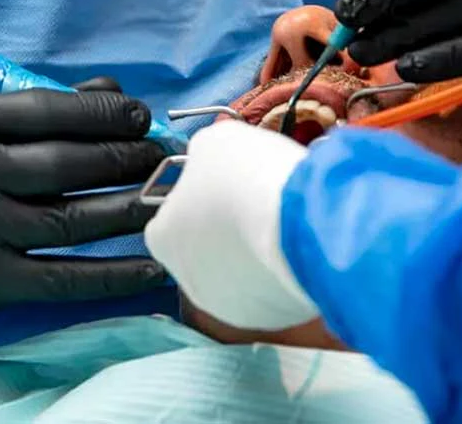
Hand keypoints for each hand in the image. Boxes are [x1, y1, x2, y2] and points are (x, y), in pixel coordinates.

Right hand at [0, 81, 167, 338]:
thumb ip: (31, 111)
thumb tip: (113, 93)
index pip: (44, 110)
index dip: (101, 112)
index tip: (141, 114)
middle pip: (62, 163)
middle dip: (123, 157)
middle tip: (163, 155)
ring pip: (68, 219)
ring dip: (127, 209)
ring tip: (166, 197)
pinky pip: (59, 278)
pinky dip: (111, 274)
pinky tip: (150, 266)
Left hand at [145, 122, 318, 330]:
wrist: (298, 223)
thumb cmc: (247, 177)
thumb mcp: (216, 142)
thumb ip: (203, 157)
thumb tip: (208, 162)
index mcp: (162, 237)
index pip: (170, 219)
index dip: (197, 198)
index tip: (223, 184)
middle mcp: (185, 280)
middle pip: (202, 250)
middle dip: (225, 230)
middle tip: (253, 203)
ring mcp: (226, 306)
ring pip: (237, 275)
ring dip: (252, 253)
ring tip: (280, 222)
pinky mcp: (265, 320)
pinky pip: (269, 291)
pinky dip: (279, 272)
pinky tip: (295, 246)